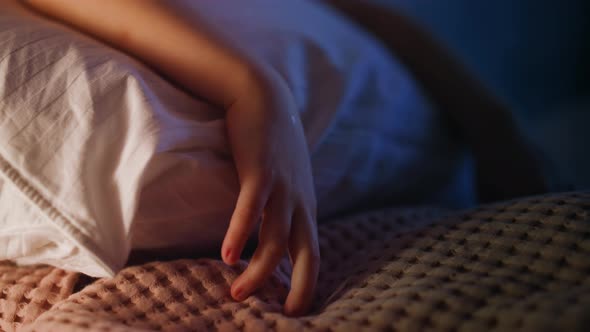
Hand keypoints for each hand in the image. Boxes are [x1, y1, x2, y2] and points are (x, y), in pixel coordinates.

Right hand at [221, 67, 319, 315]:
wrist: (265, 96)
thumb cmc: (272, 141)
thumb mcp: (285, 177)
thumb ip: (283, 203)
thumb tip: (269, 230)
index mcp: (304, 206)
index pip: (314, 253)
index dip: (308, 283)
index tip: (295, 308)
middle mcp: (298, 201)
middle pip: (306, 254)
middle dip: (299, 288)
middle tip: (283, 314)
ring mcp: (282, 186)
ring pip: (276, 239)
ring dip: (258, 271)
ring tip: (238, 293)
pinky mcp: (260, 171)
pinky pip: (252, 209)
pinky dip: (240, 234)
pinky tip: (227, 256)